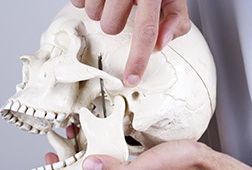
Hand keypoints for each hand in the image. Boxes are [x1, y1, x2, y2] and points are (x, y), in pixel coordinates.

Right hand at [70, 0, 190, 86]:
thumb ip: (174, 18)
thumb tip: (162, 44)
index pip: (146, 31)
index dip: (137, 59)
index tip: (131, 79)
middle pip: (110, 27)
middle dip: (115, 20)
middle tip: (122, 5)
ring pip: (92, 15)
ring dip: (101, 9)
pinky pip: (78, 2)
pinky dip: (88, 0)